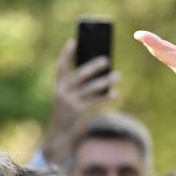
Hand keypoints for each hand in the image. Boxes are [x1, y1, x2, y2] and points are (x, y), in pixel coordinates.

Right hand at [40, 39, 120, 164]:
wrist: (61, 134)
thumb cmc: (68, 112)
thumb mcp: (69, 97)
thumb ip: (79, 85)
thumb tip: (101, 71)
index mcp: (58, 86)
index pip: (61, 66)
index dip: (66, 54)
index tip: (74, 41)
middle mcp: (62, 92)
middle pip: (79, 75)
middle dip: (93, 67)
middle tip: (106, 59)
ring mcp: (70, 103)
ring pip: (91, 88)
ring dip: (105, 82)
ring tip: (117, 76)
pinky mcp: (79, 112)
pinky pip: (96, 101)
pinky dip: (107, 97)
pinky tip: (115, 95)